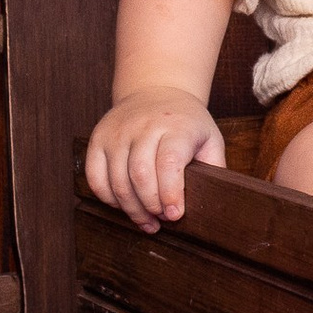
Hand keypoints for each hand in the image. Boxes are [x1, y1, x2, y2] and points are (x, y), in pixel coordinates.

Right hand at [86, 89, 225, 230]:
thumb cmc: (186, 122)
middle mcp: (143, 126)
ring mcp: (117, 132)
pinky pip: (95, 177)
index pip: (168, 162)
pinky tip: (124, 205)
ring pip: (117, 180)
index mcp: (176, 126)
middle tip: (161, 219)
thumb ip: (215, 167)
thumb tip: (216, 200)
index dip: (170, 193)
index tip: (175, 215)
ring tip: (146, 221)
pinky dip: (108, 198)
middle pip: (140, 174)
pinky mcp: (98, 139)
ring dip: (131, 208)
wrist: (156, 91)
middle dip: (151, 205)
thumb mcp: (210, 138)